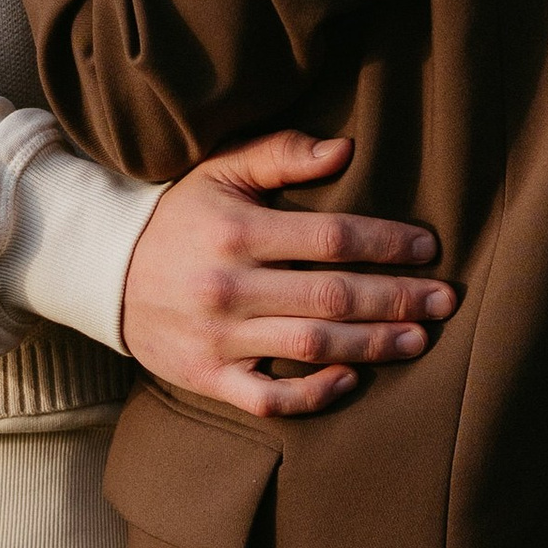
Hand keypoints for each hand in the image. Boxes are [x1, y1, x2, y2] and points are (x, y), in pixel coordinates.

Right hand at [122, 130, 456, 421]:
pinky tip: (351, 379)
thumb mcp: (219, 171)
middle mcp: (228, 287)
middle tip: (445, 300)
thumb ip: (279, 154)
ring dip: (373, 344)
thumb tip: (346, 149)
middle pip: (332, 296)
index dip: (385, 243)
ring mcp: (217, 338)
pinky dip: (314, 395)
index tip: (427, 248)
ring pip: (311, 347)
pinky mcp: (206, 378)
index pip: (330, 238)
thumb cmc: (178, 216)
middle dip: (397, 298)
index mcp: (236, 231)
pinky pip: (268, 399)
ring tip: (419, 339)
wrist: (103, 272)